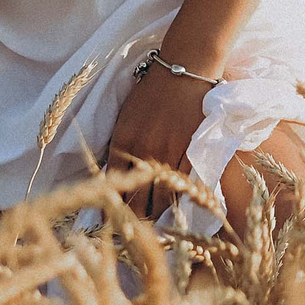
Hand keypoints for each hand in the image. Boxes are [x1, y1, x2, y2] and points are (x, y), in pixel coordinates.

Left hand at [108, 59, 216, 223]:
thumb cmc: (152, 90)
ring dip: (158, 217)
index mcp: (121, 144)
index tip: (111, 226)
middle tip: (134, 236)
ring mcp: (170, 155)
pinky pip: (186, 188)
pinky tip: (181, 212)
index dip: (111, 213)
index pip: (111, 190)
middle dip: (133, 223)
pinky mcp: (193, 152)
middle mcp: (143, 154)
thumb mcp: (125, 118)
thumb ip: (119, 148)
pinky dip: (183, 202)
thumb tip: (111, 178)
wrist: (184, 68)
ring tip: (157, 228)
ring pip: (161, 201)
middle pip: (135, 203)